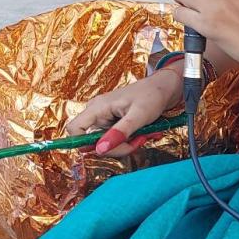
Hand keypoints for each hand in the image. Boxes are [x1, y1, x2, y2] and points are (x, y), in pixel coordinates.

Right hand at [66, 69, 182, 157]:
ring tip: (142, 136)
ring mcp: (105, 119)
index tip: (102, 151)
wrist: (164, 88)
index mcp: (98, 107)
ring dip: (124, 145)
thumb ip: (119, 133)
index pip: (73, 129)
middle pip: (93, 142)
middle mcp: (98, 113)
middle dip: (115, 147)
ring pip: (106, 143)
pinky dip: (127, 141)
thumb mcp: (138, 116)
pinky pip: (114, 139)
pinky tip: (140, 134)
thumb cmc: (152, 96)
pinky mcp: (114, 123)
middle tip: (136, 143)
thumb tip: (100, 150)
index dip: (80, 143)